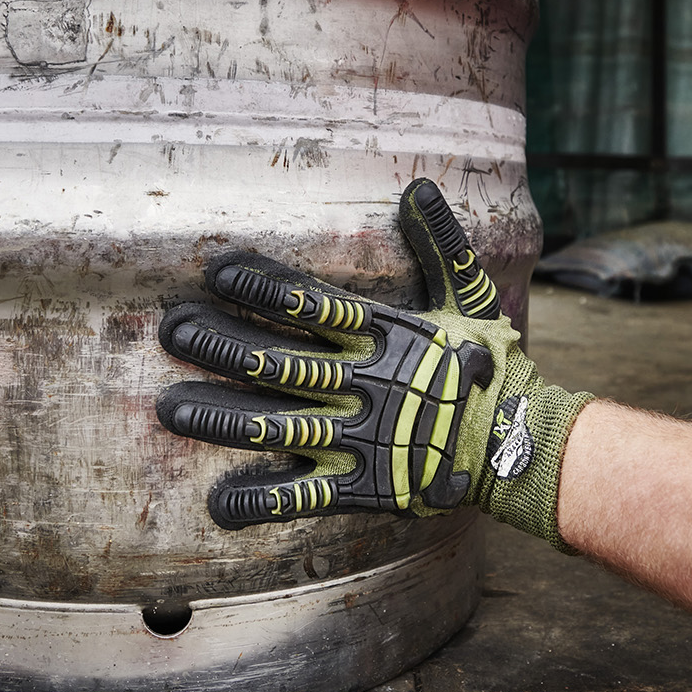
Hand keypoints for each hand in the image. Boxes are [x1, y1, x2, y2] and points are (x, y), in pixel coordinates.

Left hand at [158, 179, 593, 548]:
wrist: (522, 444)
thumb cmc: (489, 363)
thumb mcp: (470, 296)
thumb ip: (440, 244)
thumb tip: (419, 187)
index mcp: (386, 336)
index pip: (313, 308)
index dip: (263, 291)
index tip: (216, 274)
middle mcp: (366, 385)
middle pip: (280, 364)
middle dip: (221, 348)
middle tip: (171, 332)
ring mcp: (361, 439)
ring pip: (278, 427)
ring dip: (221, 420)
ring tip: (169, 410)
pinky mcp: (363, 486)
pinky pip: (304, 497)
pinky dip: (261, 501)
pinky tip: (218, 504)